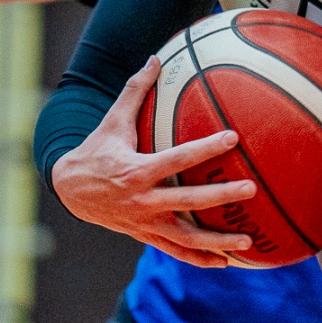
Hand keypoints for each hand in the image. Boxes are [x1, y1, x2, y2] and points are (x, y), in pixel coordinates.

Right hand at [51, 58, 258, 268]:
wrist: (71, 190)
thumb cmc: (97, 150)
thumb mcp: (112, 121)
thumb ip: (135, 91)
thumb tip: (155, 58)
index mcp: (136, 170)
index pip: (177, 158)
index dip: (205, 147)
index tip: (233, 137)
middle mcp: (142, 200)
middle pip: (188, 200)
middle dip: (220, 196)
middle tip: (250, 190)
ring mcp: (145, 222)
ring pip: (186, 237)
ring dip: (217, 243)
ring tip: (247, 244)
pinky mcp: (145, 236)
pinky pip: (176, 251)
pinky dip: (200, 259)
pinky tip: (226, 264)